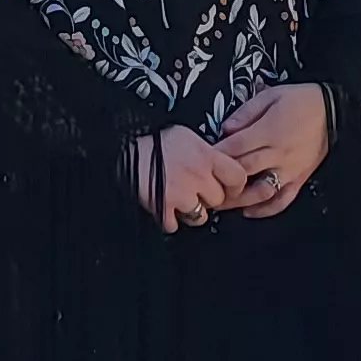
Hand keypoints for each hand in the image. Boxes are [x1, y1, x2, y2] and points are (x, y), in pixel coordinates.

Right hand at [133, 125, 247, 230]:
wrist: (123, 148)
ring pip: (200, 216)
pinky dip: (169, 220)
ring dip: (191, 211)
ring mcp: (180, 194)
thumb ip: (206, 152)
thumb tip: (217, 162)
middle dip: (208, 198)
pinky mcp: (163, 207)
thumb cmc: (151, 139)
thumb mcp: (186, 135)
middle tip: (197, 191)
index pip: (238, 177)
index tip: (229, 188)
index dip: (235, 186)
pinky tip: (165, 208)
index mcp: (206, 155)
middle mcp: (197, 176)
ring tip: (180, 200)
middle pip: (218, 199)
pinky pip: (174, 225)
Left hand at [216, 84, 330, 215]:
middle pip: (243, 171)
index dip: (215, 156)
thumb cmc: (302, 101)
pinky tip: (249, 212)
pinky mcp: (300, 179)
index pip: (234, 148)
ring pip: (260, 191)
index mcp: (269, 132)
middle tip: (203, 185)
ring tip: (220, 203)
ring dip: (238, 200)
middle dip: (221, 180)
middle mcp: (278, 154)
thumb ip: (246, 112)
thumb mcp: (272, 96)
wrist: (335, 111)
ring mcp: (290, 170)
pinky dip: (266, 209)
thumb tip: (225, 129)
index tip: (200, 160)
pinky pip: (282, 200)